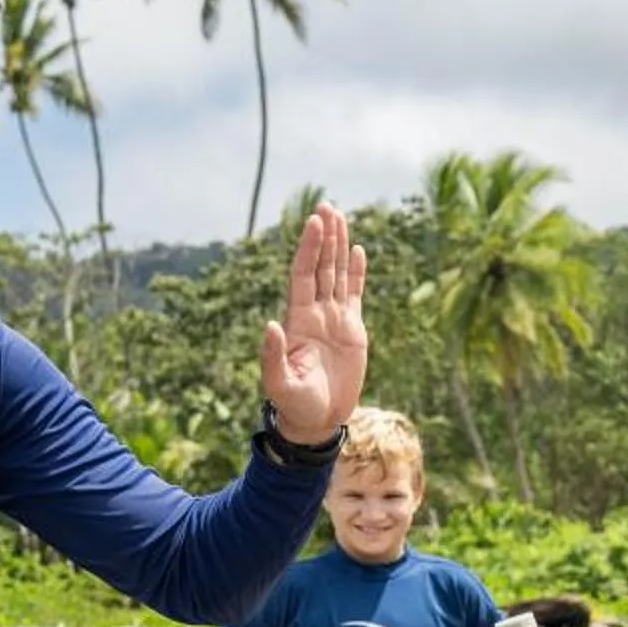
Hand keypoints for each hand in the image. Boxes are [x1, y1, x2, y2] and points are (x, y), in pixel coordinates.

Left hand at [258, 203, 368, 445]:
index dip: (309, 248)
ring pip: (337, 274)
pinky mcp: (352, 330)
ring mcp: (334, 319)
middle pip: (321, 266)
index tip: (314, 222)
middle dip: (323, 237)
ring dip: (338, 246)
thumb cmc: (294, 405)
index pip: (304, 275)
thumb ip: (273, 356)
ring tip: (340, 216)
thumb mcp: (279, 384)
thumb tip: (269, 326)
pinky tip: (358, 251)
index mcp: (298, 320)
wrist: (316, 420)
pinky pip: (354, 294)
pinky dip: (356, 273)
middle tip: (326, 206)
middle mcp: (315, 313)